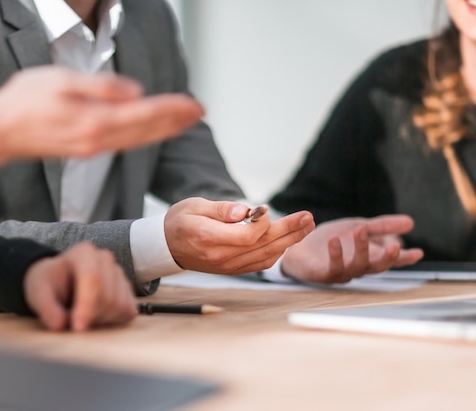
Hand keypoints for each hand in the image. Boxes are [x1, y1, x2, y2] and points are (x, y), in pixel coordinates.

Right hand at [0, 67, 203, 167]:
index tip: (194, 105)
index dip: (172, 109)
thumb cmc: (23, 102)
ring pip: (139, 139)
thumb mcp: (60, 80)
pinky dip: (145, 135)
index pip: (144, 113)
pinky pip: (125, 143)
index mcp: (94, 121)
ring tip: (185, 120)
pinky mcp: (87, 150)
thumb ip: (101, 87)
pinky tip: (153, 129)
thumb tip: (137, 92)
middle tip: (200, 111)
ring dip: (165, 130)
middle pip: (147, 131)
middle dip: (176, 121)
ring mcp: (94, 148)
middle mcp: (99, 140)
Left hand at [23, 242, 136, 331]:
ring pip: (120, 305)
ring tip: (83, 316)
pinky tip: (96, 316)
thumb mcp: (38, 294)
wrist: (59, 283)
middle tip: (73, 323)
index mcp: (83, 253)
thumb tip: (60, 325)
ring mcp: (119, 273)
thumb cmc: (49, 285)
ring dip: (102, 319)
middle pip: (108, 295)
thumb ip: (47, 308)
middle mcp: (104, 258)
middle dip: (92, 316)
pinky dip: (113, 320)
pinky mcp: (127, 289)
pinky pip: (128, 311)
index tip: (78, 327)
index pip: (93, 278)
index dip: (87, 305)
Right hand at [164, 198, 314, 273]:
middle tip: (308, 217)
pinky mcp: (232, 269)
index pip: (247, 236)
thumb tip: (244, 211)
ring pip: (266, 256)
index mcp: (209, 238)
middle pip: (262, 246)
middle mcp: (220, 256)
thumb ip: (220, 209)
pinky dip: (277, 252)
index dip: (263, 223)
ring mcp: (227, 266)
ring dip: (289, 242)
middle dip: (289, 231)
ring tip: (306, 226)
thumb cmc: (180, 221)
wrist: (167, 246)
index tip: (267, 208)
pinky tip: (288, 241)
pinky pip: (260, 264)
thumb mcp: (194, 206)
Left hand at [280, 215, 423, 283]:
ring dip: (361, 248)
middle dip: (387, 259)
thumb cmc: (331, 240)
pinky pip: (331, 267)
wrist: (299, 247)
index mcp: (368, 257)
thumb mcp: (358, 226)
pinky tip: (334, 240)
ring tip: (360, 230)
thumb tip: (410, 222)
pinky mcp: (322, 274)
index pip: (391, 260)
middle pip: (377, 267)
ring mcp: (341, 273)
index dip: (404, 258)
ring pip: (356, 266)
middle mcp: (357, 268)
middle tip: (395, 247)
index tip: (418, 253)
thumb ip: (382, 226)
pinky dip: (335, 254)